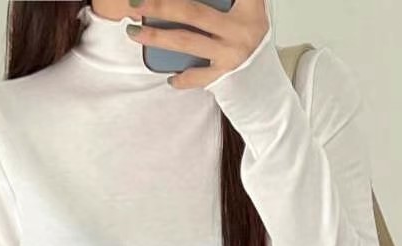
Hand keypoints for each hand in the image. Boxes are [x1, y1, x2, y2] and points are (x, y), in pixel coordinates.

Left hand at [125, 0, 269, 88]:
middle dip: (161, 6)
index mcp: (248, 8)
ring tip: (134, 31)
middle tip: (136, 2)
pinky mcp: (225, 77)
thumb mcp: (251, 10)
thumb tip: (200, 0)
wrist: (267, 81)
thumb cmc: (251, 39)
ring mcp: (231, 55)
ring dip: (157, 37)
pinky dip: (183, 78)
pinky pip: (198, 77)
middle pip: (192, 13)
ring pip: (187, 42)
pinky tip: (169, 76)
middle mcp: (238, 30)